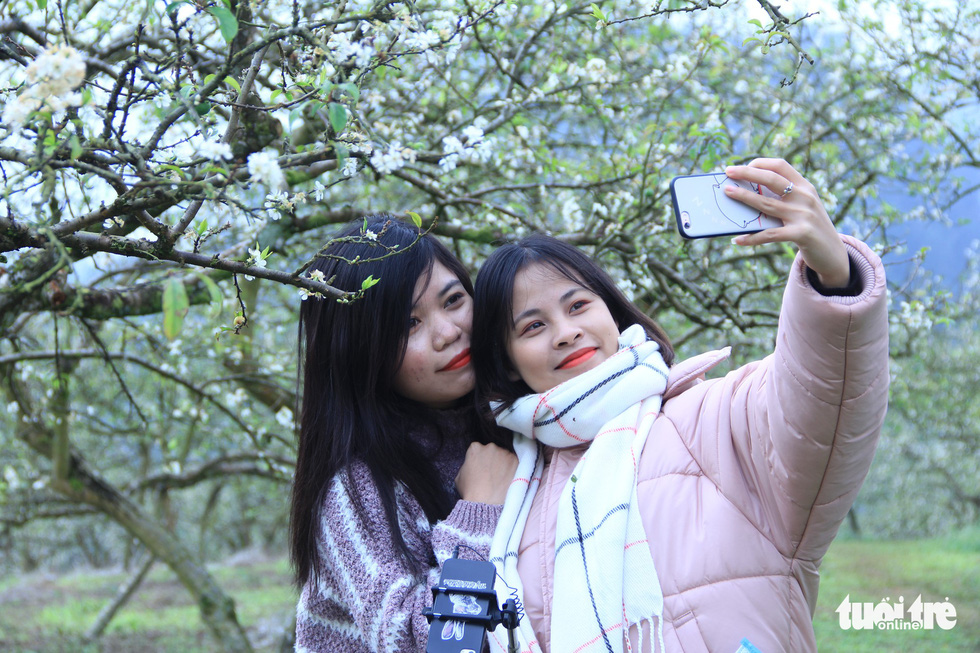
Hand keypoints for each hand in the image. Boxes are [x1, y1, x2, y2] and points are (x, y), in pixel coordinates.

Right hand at [455, 442, 518, 504]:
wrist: (486, 503)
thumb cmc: (471, 492)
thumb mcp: (459, 477)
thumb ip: (466, 466)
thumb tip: (472, 465)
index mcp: (475, 448)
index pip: (478, 449)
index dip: (480, 459)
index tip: (482, 467)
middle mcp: (490, 447)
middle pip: (492, 450)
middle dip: (492, 459)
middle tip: (492, 474)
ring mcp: (504, 453)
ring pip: (504, 456)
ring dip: (503, 464)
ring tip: (500, 479)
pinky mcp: (515, 461)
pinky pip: (514, 463)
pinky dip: (512, 470)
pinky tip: (507, 479)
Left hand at [724, 158, 849, 287]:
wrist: (833, 254)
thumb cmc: (810, 229)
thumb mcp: (801, 208)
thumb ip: (782, 200)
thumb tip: (748, 196)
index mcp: (805, 187)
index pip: (781, 166)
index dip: (760, 163)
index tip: (742, 166)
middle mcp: (805, 197)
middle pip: (771, 179)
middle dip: (748, 173)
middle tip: (728, 171)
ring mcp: (803, 215)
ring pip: (766, 203)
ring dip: (744, 197)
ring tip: (727, 193)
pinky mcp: (801, 234)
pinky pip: (769, 234)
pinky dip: (751, 238)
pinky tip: (737, 240)